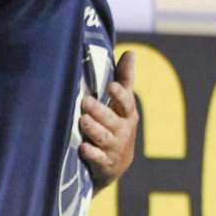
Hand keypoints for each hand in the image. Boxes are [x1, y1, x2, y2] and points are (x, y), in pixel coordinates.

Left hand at [80, 50, 137, 190]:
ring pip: (103, 138)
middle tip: (86, 102)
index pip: (126, 103)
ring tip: (83, 120)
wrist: (115, 164)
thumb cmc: (116, 124)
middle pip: (112, 120)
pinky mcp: (104, 163)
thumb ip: (125, 78)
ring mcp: (114, 148)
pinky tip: (83, 148)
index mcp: (127, 114)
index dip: (120, 95)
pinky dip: (91, 154)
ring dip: (94, 129)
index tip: (111, 86)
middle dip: (100, 111)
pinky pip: (97, 158)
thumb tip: (131, 52)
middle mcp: (123, 131)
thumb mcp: (123, 104)